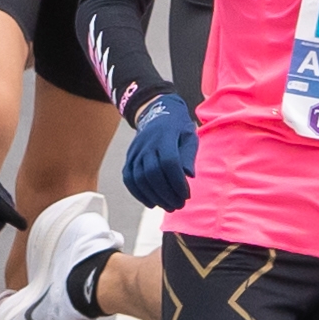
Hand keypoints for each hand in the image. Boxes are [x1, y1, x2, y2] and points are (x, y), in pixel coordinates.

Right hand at [120, 88, 200, 210]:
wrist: (156, 113)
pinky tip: (151, 203)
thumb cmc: (178, 128)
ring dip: (154, 197)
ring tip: (168, 206)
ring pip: (140, 178)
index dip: (178, 182)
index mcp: (165, 137)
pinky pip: (128, 178)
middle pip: (153, 173)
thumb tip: (189, 176)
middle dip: (166, 194)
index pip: (169, 163)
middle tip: (178, 205)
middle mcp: (147, 144)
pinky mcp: (129, 157)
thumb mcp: (189, 136)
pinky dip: (138, 193)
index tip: (187, 195)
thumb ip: (189, 155)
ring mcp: (136, 151)